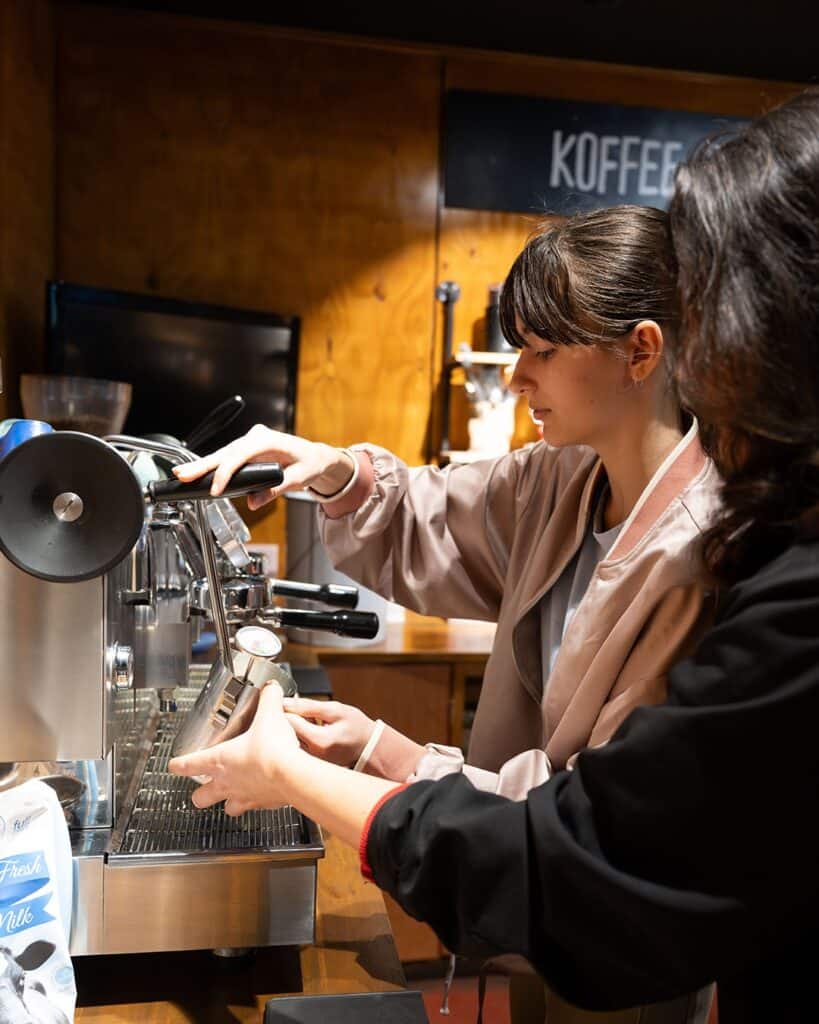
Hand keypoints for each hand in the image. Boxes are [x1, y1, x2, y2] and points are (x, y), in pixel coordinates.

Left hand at [168, 682, 303, 814]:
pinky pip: (254, 807)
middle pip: (200, 797)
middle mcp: (227, 782)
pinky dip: (257, 801)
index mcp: (219, 760)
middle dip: (200, 793)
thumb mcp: (269, 715)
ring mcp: (244, 796)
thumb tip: (270, 689)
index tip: (174, 765)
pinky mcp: (263, 805)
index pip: (188, 764)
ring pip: (227, 808)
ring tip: (233, 794)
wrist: (293, 775)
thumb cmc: (272, 750)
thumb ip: (268, 700)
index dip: (178, 764)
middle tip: (204, 787)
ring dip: (228, 802)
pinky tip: (264, 792)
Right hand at [172, 424, 353, 509]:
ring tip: (183, 475)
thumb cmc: (310, 464)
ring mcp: (251, 441)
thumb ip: (276, 489)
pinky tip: (198, 473)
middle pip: (226, 452)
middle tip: (182, 475)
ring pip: (223, 453)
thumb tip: (254, 502)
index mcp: (270, 440)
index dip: (225, 473)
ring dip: (204, 465)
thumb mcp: (299, 479)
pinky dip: (213, 465)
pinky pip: (228, 457)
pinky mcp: (247, 449)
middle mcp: (257, 436)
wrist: (316, 456)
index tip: (215, 490)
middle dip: (203, 465)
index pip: (240, 455)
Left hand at [283, 697, 375, 766]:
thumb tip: (285, 702)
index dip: (286, 709)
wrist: (368, 747)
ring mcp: (309, 764)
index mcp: (319, 741)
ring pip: (287, 742)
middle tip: (303, 714)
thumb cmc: (356, 727)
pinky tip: (311, 734)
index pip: (287, 722)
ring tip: (311, 725)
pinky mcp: (308, 767)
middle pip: (284, 734)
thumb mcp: (335, 710)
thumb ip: (308, 706)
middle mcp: (311, 756)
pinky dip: (298, 739)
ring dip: (293, 730)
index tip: (293, 704)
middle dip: (288, 720)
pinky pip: (293, 749)